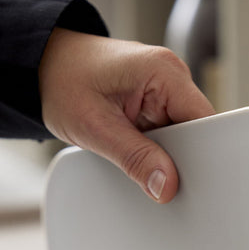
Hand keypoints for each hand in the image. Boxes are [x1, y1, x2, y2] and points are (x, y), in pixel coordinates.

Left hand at [38, 28, 214, 202]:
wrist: (43, 64)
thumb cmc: (62, 80)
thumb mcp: (94, 127)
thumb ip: (134, 158)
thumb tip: (166, 185)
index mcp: (163, 71)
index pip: (204, 120)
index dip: (202, 154)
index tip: (187, 181)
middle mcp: (171, 76)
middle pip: (198, 130)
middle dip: (181, 158)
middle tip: (157, 180)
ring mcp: (165, 89)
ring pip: (184, 135)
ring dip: (165, 154)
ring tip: (141, 163)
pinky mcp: (156, 101)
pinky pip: (169, 133)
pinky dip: (156, 149)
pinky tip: (139, 155)